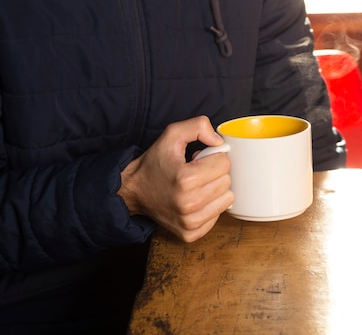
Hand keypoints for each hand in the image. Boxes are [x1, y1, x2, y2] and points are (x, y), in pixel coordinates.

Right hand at [119, 116, 233, 241]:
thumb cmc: (154, 164)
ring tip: (196, 186)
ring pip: (227, 199)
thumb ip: (198, 126)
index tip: (200, 159)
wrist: (133, 191)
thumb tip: (220, 142)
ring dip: (215, 190)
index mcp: (185, 179)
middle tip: (197, 172)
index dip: (214, 157)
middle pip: (227, 182)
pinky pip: (218, 215)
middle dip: (215, 173)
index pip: (224, 164)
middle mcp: (188, 203)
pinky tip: (195, 200)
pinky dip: (210, 206)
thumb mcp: (172, 135)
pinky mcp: (190, 234)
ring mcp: (189, 222)